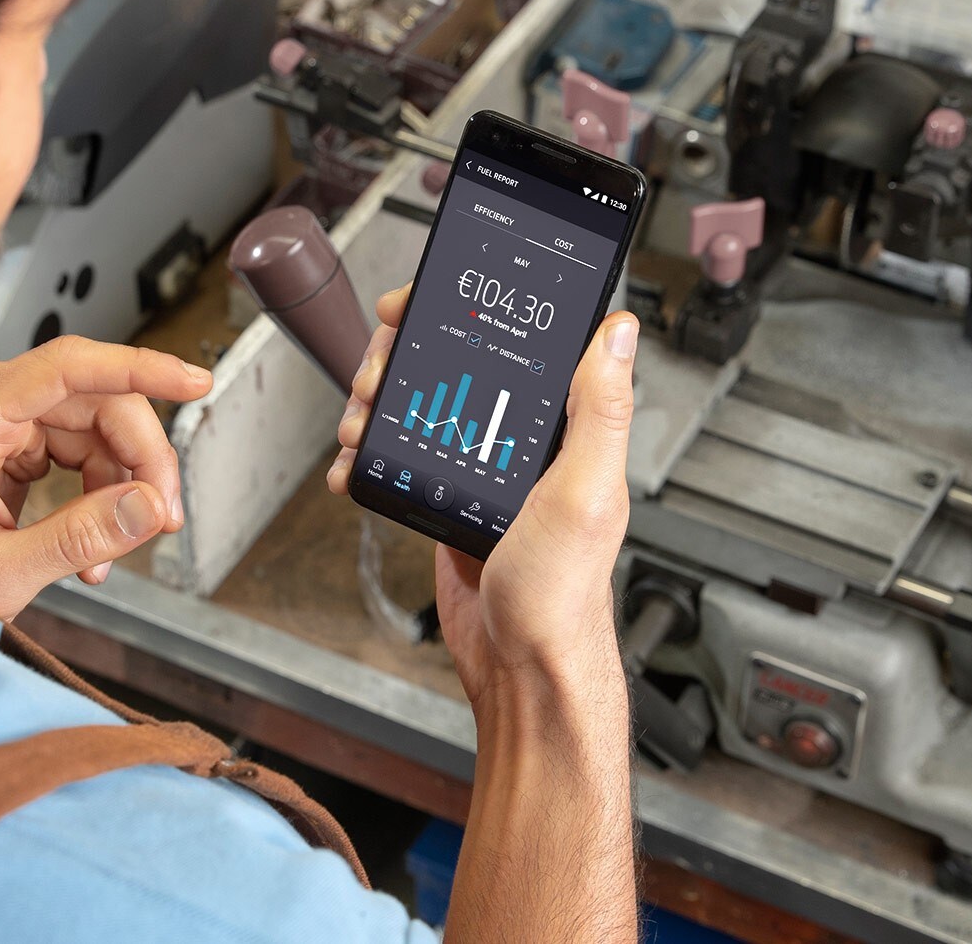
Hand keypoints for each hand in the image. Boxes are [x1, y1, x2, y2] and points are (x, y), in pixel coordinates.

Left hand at [0, 336, 211, 619]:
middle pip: (101, 402)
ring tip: (119, 546)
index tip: (193, 381)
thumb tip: (148, 505)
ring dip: (128, 484)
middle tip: (162, 517)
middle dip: (143, 461)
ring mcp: (4, 413)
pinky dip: (108, 491)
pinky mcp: (20, 434)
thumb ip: (76, 541)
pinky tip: (99, 539)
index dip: (140, 368)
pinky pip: (91, 446)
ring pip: (105, 426)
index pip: (68, 368)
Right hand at [328, 285, 637, 704]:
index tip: (417, 306)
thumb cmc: (561, 593)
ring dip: (376, 402)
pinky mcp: (447, 499)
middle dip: (400, 358)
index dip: (461, 311)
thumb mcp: (585, 492)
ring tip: (358, 422)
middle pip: (450, 365)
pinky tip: (354, 462)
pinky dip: (368, 454)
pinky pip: (401, 456)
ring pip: (418, 405)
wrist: (518, 666)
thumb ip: (600, 411)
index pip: (510, 342)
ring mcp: (479, 467)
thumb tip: (617, 332)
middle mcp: (521, 439)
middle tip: (376, 373)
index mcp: (560, 426)